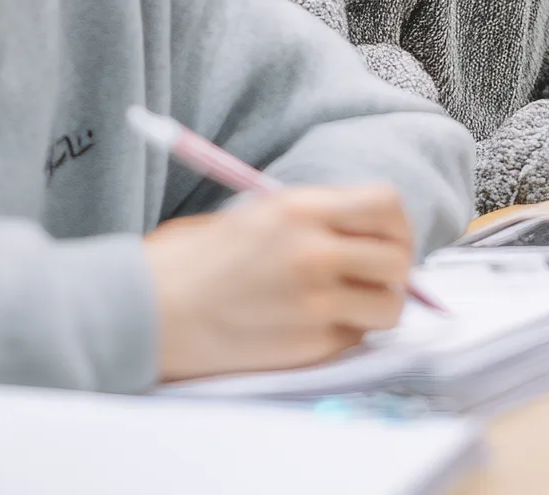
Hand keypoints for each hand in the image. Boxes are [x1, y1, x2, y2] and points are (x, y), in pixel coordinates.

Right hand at [146, 183, 412, 382]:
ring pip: (389, 306)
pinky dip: (349, 334)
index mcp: (300, 209)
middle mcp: (314, 251)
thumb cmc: (193, 261)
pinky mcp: (307, 346)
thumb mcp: (257, 214)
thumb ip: (313, 219)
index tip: (388, 235)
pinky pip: (356, 338)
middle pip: (398, 257)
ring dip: (379, 306)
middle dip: (396, 268)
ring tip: (353, 305)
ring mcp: (314, 302)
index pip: (386, 204)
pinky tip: (319, 326)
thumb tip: (364, 233)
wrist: (150, 311)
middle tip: (377, 276)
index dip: (395, 223)